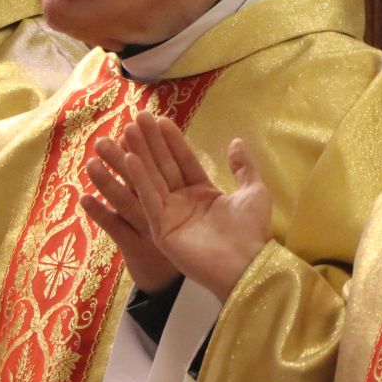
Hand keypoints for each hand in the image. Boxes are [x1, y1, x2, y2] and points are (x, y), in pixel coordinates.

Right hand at [100, 111, 271, 298]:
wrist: (248, 264)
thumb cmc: (252, 232)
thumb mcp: (253, 191)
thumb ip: (243, 167)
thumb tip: (236, 141)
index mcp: (203, 193)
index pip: (183, 161)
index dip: (172, 141)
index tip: (161, 119)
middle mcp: (183, 203)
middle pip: (164, 166)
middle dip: (151, 142)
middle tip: (137, 117)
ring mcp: (170, 216)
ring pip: (152, 179)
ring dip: (140, 154)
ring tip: (128, 129)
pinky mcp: (162, 230)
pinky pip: (149, 200)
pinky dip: (140, 179)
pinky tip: (131, 158)